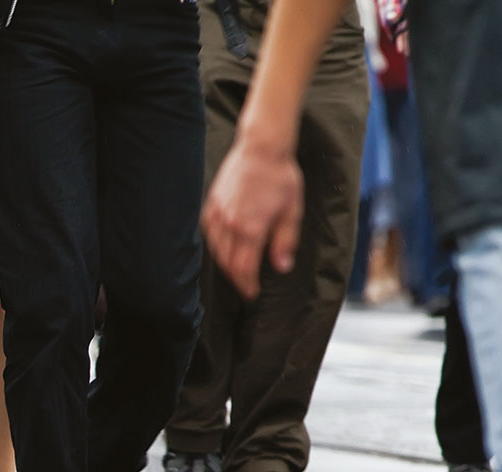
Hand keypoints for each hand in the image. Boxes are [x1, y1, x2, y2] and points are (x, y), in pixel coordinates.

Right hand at [202, 137, 303, 298]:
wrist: (261, 148)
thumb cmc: (280, 177)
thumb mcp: (292, 211)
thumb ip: (285, 242)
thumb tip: (282, 266)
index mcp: (251, 228)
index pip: (244, 268)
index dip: (247, 284)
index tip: (252, 292)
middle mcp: (230, 224)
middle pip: (228, 263)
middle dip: (237, 278)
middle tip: (246, 285)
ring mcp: (218, 214)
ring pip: (216, 251)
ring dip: (226, 265)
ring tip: (236, 270)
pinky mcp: (212, 205)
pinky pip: (209, 235)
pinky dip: (216, 247)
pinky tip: (224, 249)